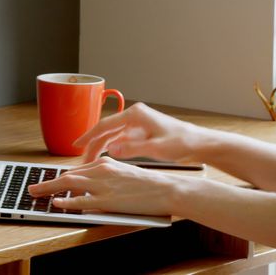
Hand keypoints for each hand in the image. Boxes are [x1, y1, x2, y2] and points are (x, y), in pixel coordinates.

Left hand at [27, 157, 184, 216]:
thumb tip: (91, 183)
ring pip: (69, 185)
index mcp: (106, 163)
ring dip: (49, 189)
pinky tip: (56, 203)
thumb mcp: (125, 173)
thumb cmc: (149, 184)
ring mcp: (103, 186)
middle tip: (33, 187)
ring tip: (35, 193)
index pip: (76, 170)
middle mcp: (101, 171)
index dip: (60, 177)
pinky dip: (66, 202)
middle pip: (67, 176)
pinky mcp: (107, 200)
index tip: (50, 181)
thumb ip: (107, 176)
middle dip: (47, 182)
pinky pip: (81, 201)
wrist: (165, 189)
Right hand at [75, 102, 208, 163]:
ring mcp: (138, 124)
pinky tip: (106, 157)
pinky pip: (121, 139)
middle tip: (82, 159)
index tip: (77, 144)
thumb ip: (133, 149)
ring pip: (113, 136)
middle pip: (107, 130)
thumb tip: (111, 150)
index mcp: (136, 115)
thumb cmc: (182, 142)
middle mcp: (135, 116)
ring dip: (101, 147)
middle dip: (93, 144)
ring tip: (90, 161)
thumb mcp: (156, 148)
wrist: (199, 143)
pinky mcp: (142, 132)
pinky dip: (112, 148)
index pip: (106, 125)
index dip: (89, 136)